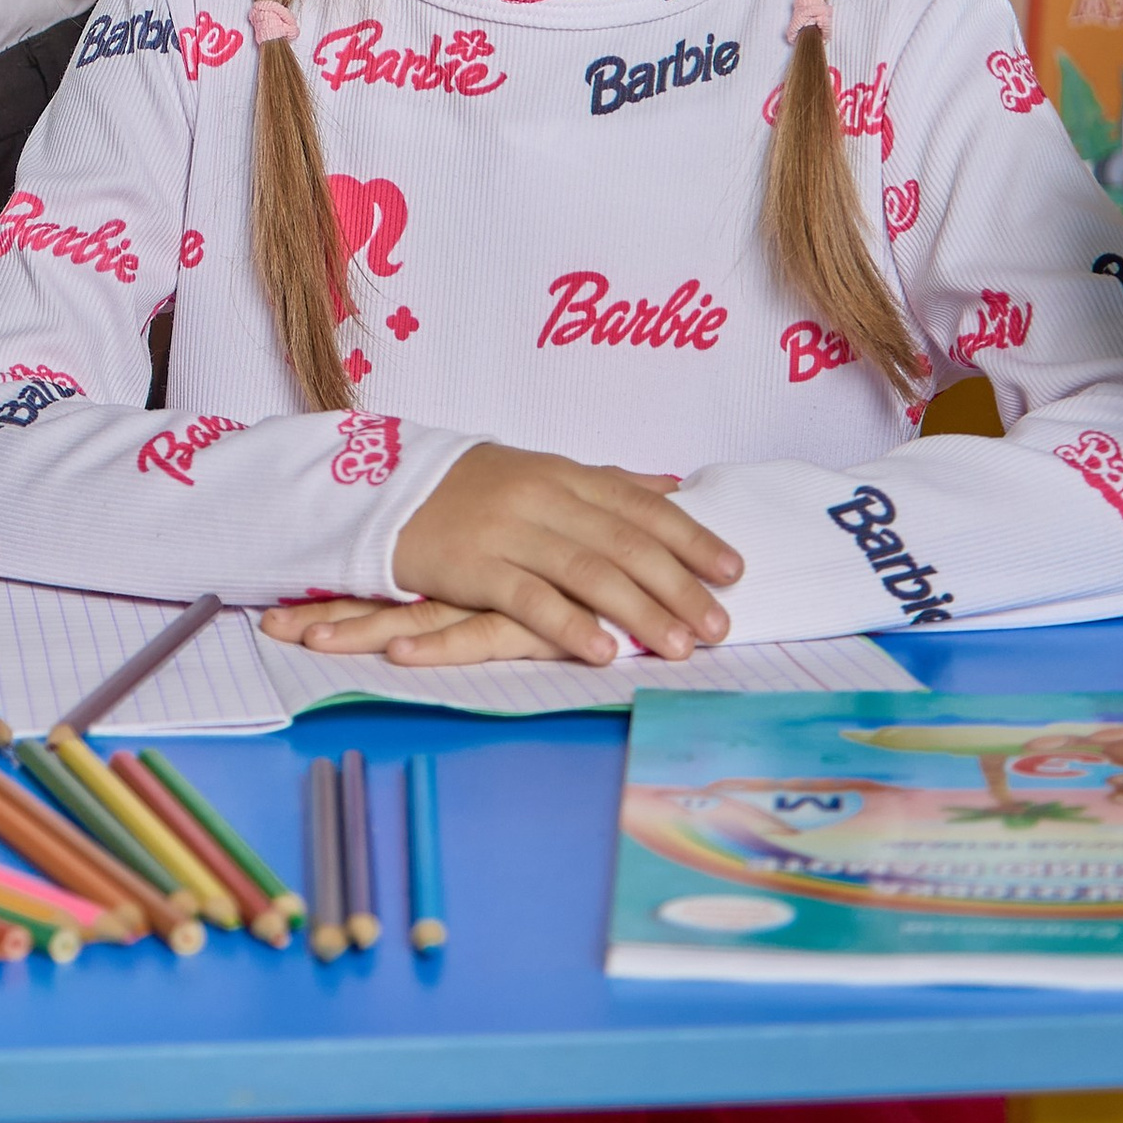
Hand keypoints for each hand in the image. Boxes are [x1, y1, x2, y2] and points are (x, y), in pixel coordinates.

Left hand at [263, 589, 584, 667]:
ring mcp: (494, 596)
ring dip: (360, 629)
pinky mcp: (527, 620)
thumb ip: (500, 564)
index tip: (278, 612)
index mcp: (466, 559)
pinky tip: (399, 654)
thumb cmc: (597, 569)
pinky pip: (474, 635)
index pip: (387, 572)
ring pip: (416, 614)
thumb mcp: (545, 559)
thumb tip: (490, 578)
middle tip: (267, 629)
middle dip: (328, 611)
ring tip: (306, 641)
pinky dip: (436, 646)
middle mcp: (470, 575)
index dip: (334, 589)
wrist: (656, 569)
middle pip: (386, 593)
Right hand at [362, 442, 742, 667]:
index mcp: (564, 473)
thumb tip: (675, 487)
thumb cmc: (475, 488)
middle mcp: (542, 497)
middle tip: (719, 624)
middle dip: (678, 585)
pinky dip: (570, 624)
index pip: (640, 506)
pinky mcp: (473, 566)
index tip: (733, 571)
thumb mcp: (544, 472)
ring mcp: (508, 530)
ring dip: (639, 611)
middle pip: (623, 542)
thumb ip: (609, 483)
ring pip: (587, 571)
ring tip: (678, 646)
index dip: (691, 537)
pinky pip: (529, 598)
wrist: (389, 491)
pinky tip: (604, 651)